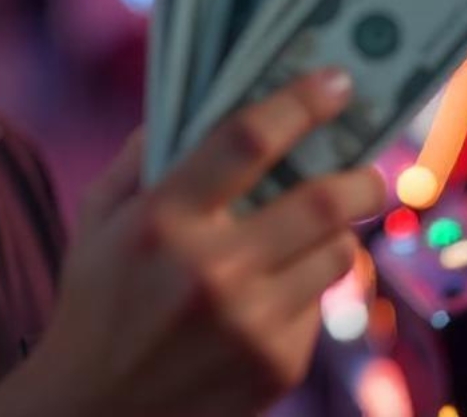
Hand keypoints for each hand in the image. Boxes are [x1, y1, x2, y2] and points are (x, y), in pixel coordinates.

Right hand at [0, 69, 385, 416]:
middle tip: (371, 169)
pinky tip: (273, 293)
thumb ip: (141, 158)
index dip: (301, 103)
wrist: (95, 413)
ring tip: (321, 228)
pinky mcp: (276, 365)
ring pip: (336, 254)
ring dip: (339, 233)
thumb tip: (197, 101)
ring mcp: (250, 323)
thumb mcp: (96, 220)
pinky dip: (307, 287)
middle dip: (363, 177)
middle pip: (324, 202)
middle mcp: (211, 270)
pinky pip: (320, 305)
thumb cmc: (95, 303)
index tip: (336, 81)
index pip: (247, 140)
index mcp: (161, 220)